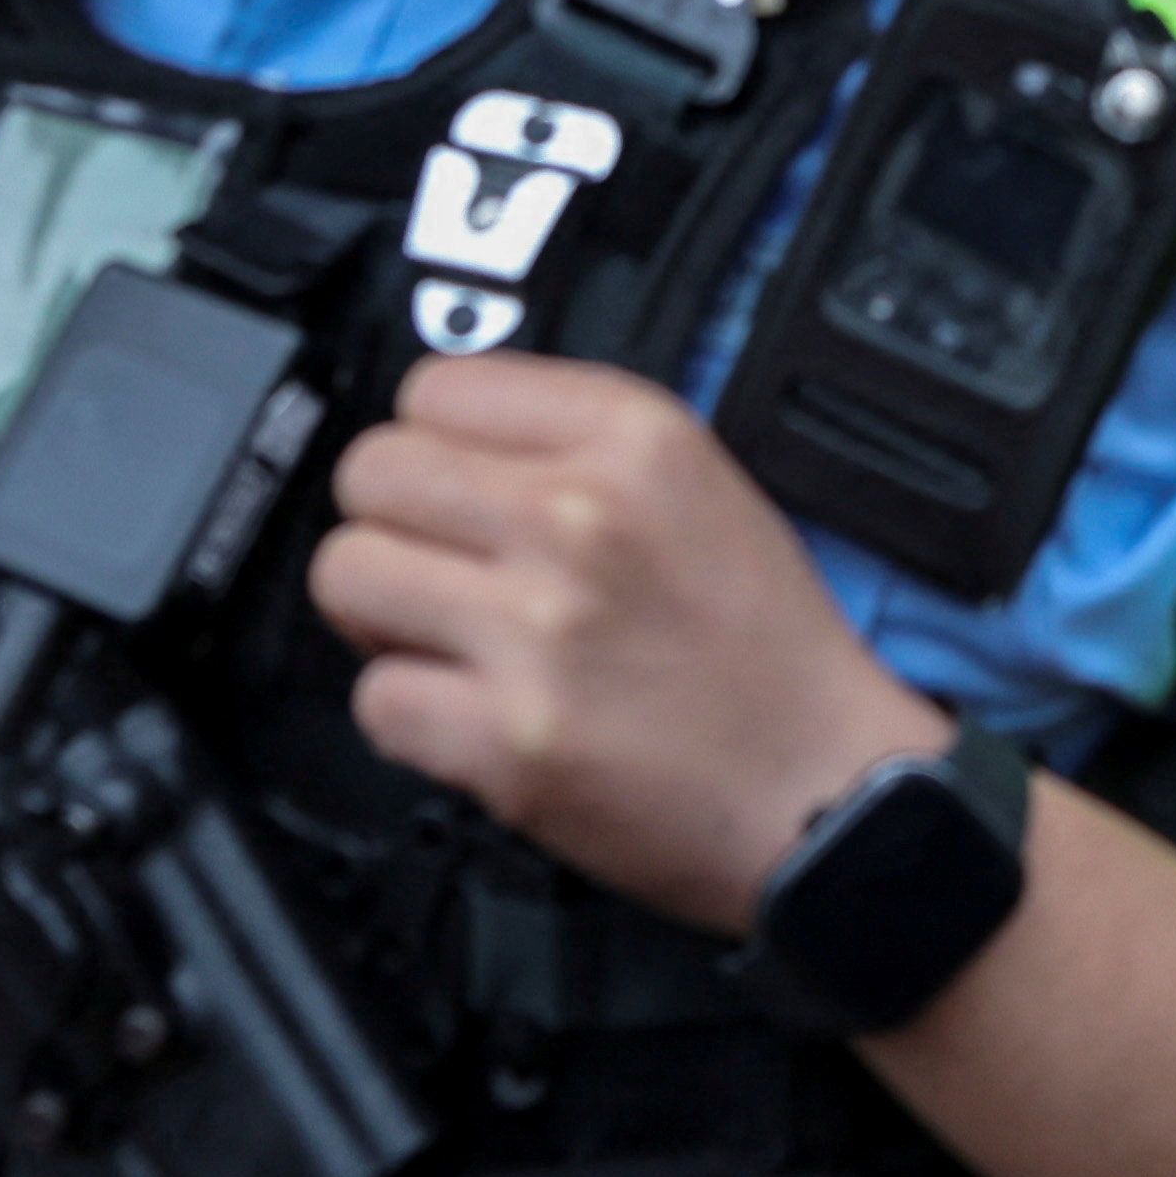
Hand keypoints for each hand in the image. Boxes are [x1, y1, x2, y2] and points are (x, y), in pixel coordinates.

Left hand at [315, 352, 934, 940]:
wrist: (828, 789)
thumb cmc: (769, 654)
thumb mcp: (704, 486)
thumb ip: (576, 447)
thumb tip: (447, 442)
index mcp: (637, 439)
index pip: (435, 387)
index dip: (435, 445)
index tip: (458, 488)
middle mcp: (583, 518)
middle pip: (372, 471)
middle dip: (393, 522)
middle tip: (438, 566)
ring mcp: (539, 630)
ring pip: (347, 572)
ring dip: (383, 615)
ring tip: (450, 640)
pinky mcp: (508, 739)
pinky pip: (375, 698)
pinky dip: (412, 716)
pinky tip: (474, 716)